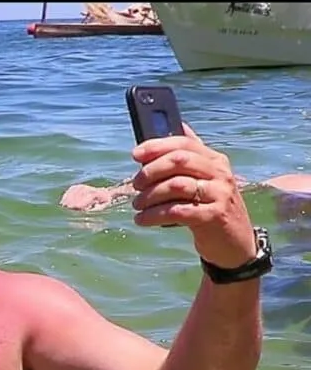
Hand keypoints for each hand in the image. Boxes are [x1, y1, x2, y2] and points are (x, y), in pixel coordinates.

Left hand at [130, 123, 256, 268]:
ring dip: (149, 196)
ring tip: (137, 205)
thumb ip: (191, 156)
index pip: (184, 144)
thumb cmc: (211, 208)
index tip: (135, 154)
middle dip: (151, 171)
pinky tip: (143, 220)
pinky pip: (178, 211)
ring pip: (176, 185)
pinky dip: (155, 215)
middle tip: (135, 185)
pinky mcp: (214, 216)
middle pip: (179, 161)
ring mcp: (219, 194)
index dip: (157, 146)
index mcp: (215, 160)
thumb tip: (179, 125)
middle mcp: (220, 173)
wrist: (235, 243)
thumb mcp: (205, 179)